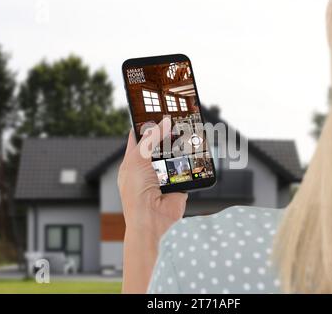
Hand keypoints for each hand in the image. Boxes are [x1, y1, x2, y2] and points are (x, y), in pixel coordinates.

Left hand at [118, 117, 187, 292]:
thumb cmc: (136, 193)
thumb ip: (151, 139)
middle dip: (168, 134)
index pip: (138, 137)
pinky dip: (192, 162)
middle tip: (178, 118)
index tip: (153, 110)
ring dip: (181, 147)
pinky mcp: (179, 183)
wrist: (151, 220)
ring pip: (175, 155)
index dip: (144, 124)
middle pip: (160, 145)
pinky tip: (197, 149)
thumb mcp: (137, 159)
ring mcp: (164, 176)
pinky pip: (187, 168)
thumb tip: (164, 121)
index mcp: (133, 161)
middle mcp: (149, 167)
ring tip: (190, 130)